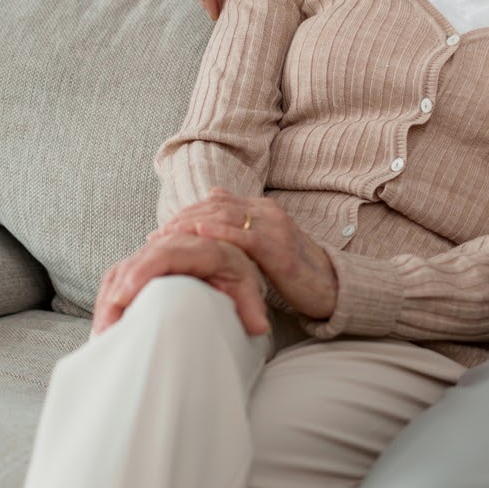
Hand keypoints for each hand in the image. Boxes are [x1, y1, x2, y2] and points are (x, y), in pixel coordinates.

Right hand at [92, 231, 269, 336]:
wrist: (231, 256)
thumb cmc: (238, 275)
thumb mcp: (248, 288)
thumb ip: (250, 306)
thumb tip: (259, 327)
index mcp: (201, 248)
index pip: (166, 255)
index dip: (143, 273)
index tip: (124, 296)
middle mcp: (173, 245)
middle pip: (137, 262)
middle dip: (118, 293)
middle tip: (106, 327)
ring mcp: (154, 252)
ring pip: (123, 270)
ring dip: (108, 300)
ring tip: (102, 333)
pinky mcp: (142, 262)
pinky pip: (118, 276)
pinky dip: (107, 298)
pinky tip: (103, 324)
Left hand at [162, 188, 339, 320]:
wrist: (329, 286)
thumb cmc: (294, 270)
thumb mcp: (266, 244)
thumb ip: (243, 227)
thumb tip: (213, 204)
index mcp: (263, 209)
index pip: (217, 201)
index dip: (188, 212)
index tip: (164, 228)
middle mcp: (268, 212)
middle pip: (217, 205)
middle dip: (184, 218)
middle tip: (158, 234)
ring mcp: (274, 227)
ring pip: (225, 216)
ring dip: (192, 225)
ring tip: (168, 237)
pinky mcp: (278, 248)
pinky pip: (244, 236)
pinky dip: (218, 234)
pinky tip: (198, 236)